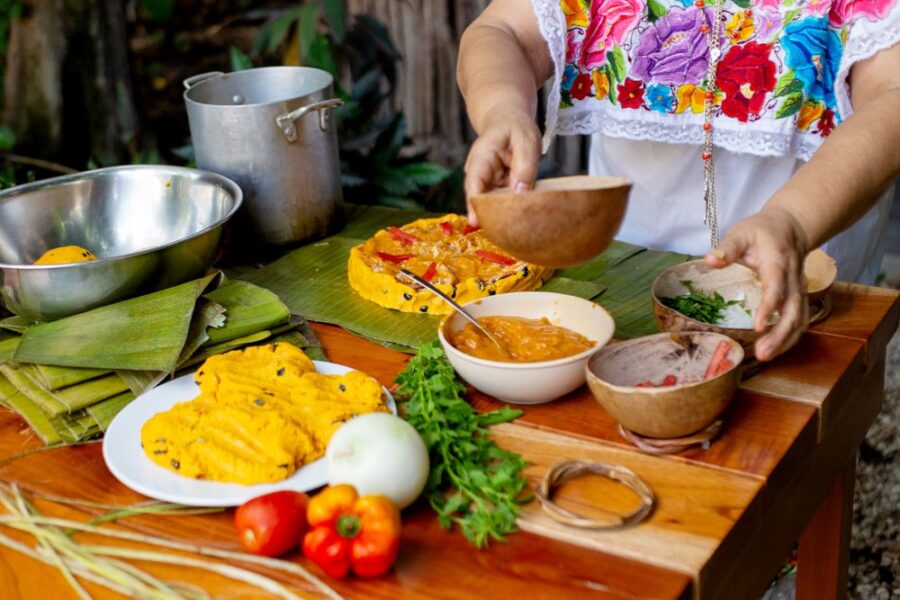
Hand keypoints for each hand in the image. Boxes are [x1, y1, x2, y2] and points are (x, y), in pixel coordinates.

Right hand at [463, 107, 540, 224]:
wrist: (507, 117)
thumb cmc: (516, 126)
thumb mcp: (526, 141)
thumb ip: (524, 166)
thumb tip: (521, 194)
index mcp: (481, 157)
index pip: (474, 184)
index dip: (474, 204)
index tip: (476, 222)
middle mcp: (478, 171)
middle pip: (478, 198)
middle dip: (486, 215)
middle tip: (500, 234)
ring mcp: (485, 179)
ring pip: (489, 201)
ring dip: (498, 214)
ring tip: (511, 231)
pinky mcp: (494, 185)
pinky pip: (498, 199)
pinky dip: (506, 208)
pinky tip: (516, 221)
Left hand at [705, 206, 810, 360]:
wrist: (791, 227)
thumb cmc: (762, 231)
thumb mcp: (742, 232)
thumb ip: (727, 248)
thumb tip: (710, 260)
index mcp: (779, 262)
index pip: (777, 287)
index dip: (769, 307)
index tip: (758, 326)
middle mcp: (794, 278)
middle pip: (794, 310)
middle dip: (780, 334)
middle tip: (761, 354)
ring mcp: (800, 289)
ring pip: (801, 318)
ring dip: (786, 340)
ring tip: (765, 356)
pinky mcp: (799, 297)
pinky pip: (800, 320)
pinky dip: (790, 337)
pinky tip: (775, 349)